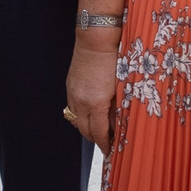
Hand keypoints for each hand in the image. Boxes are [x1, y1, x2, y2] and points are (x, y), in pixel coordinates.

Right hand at [65, 32, 118, 148]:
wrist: (95, 39)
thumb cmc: (114, 60)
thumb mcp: (121, 88)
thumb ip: (118, 109)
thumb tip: (118, 125)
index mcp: (96, 104)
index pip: (99, 133)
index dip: (105, 144)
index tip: (110, 151)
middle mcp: (81, 102)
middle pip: (85, 131)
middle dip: (96, 139)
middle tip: (107, 142)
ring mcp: (73, 94)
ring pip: (76, 121)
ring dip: (86, 128)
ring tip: (99, 130)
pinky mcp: (70, 87)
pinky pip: (71, 109)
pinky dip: (80, 116)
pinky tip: (89, 114)